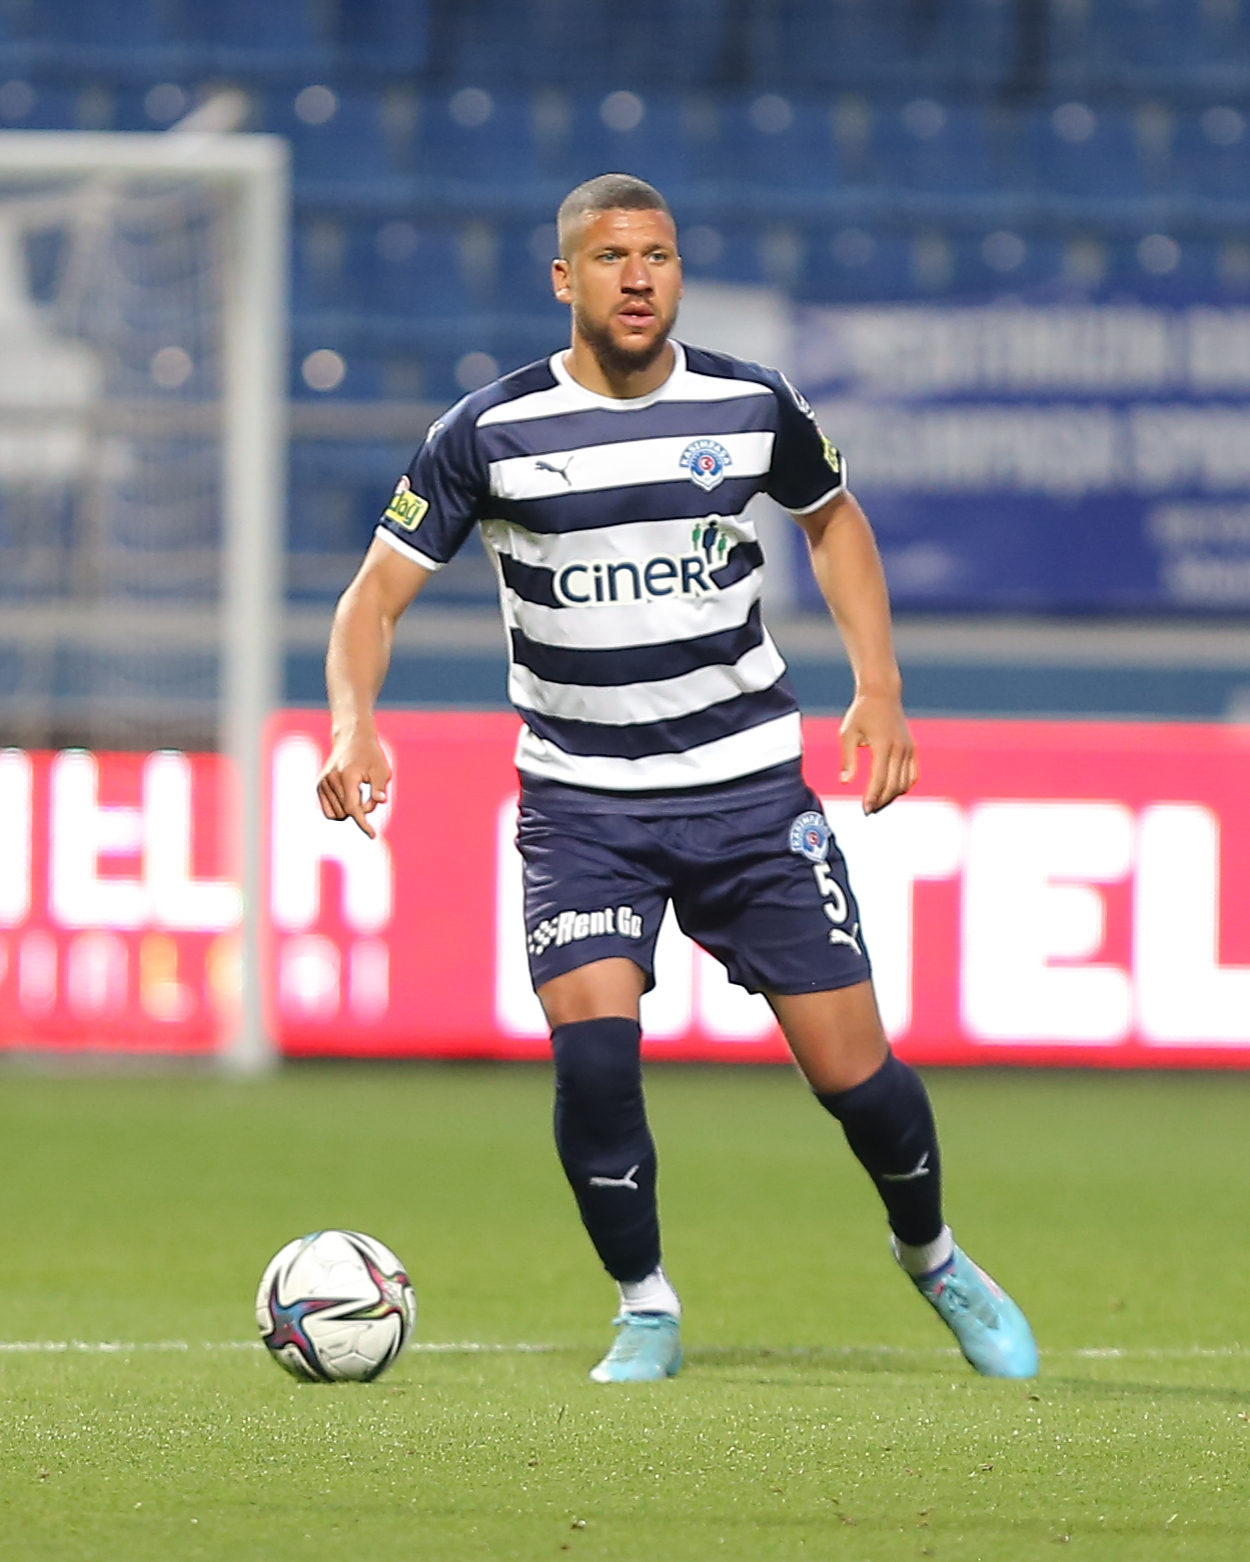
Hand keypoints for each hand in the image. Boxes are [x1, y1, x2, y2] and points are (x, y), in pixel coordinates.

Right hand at [317, 733, 390, 837]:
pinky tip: (348, 797)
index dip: (363, 823)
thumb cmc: (370, 755)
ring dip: (349, 811)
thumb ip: (379, 788)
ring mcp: (322, 783)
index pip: (352, 808)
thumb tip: (380, 802)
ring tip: (358, 792)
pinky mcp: (319, 786)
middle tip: (368, 794)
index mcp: (346, 777)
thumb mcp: (381, 770)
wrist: (352, 739)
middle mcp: (330, 781)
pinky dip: (340, 810)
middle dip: (360, 811)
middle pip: (346, 812)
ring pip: (336, 815)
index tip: (372, 835)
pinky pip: (329, 811)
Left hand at [839, 692, 917, 814]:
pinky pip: (913, 774)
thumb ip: (848, 759)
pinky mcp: (912, 748)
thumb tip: (845, 782)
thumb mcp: (848, 734)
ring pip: (905, 782)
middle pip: (894, 784)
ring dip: (892, 796)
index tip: (865, 809)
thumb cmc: (861, 713)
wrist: (882, 694)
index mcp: (883, 745)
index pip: (880, 779)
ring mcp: (908, 749)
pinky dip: (904, 786)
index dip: (873, 796)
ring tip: (877, 804)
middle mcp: (899, 749)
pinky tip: (891, 792)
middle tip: (868, 811)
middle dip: (881, 800)